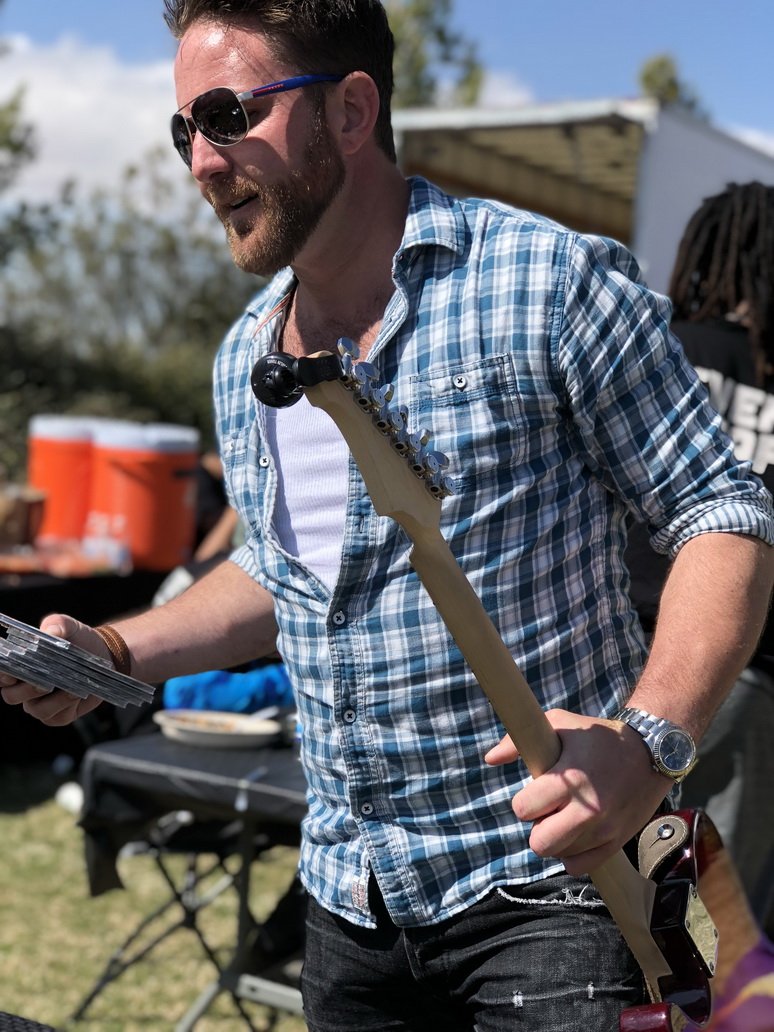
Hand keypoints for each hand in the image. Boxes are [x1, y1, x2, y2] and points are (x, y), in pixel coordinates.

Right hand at [0, 614, 107, 724]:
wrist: (103, 654)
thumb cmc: (77, 639)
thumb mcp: (68, 626)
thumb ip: (57, 624)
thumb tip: (51, 632)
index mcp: (19, 666)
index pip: (2, 674)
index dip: (3, 674)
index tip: (11, 672)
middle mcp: (24, 688)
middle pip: (12, 696)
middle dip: (27, 689)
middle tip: (45, 682)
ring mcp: (40, 704)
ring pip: (35, 709)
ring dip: (52, 700)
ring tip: (69, 687)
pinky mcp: (59, 715)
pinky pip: (56, 716)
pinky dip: (65, 705)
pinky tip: (77, 693)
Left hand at [485, 708, 672, 874]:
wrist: (652, 752)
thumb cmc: (598, 735)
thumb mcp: (559, 724)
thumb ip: (519, 741)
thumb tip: (489, 759)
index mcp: (570, 780)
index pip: (523, 809)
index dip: (524, 801)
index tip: (535, 792)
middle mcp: (588, 810)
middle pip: (539, 843)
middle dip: (537, 826)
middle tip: (548, 809)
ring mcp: (604, 830)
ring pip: (558, 855)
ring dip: (556, 838)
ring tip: (566, 815)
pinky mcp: (617, 843)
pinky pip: (580, 867)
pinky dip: (573, 854)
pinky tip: (578, 831)